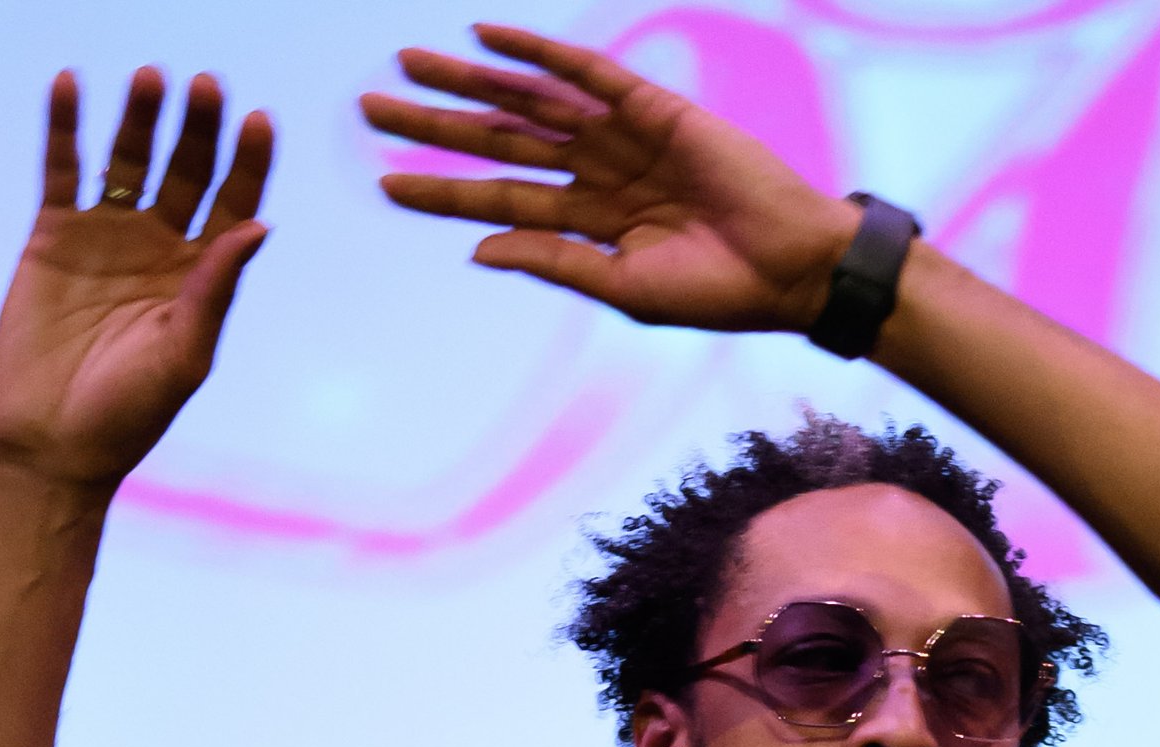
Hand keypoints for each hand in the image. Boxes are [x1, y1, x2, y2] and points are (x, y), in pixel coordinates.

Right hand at [0, 70, 272, 493]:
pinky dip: (66, 126)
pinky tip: (72, 83)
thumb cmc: (127, 416)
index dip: (248, 164)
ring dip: (140, 117)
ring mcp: (106, 237)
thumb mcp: (183, 356)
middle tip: (207, 84)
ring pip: (128, 159)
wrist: (52, 443)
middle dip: (198, 128)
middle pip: (186, 172)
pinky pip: (62, 168)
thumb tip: (258, 227)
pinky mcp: (53, 235)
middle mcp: (159, 250)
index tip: (260, 120)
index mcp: (201, 281)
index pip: (233, 207)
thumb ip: (216, 291)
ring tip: (151, 76)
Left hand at [363, 26, 852, 329]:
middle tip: (370, 108)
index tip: (383, 182)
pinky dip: (535, 56)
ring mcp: (620, 137)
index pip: (499, 200)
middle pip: (499, 143)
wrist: (788, 268)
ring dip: (470, 83)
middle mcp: (595, 174)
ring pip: (527, 103)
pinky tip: (487, 40)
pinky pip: (581, 74)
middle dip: (436, 127)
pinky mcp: (650, 107)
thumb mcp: (625, 290)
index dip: (441, 192)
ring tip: (410, 66)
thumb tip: (477, 250)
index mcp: (588, 225)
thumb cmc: (718, 293)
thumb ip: (554, 263)